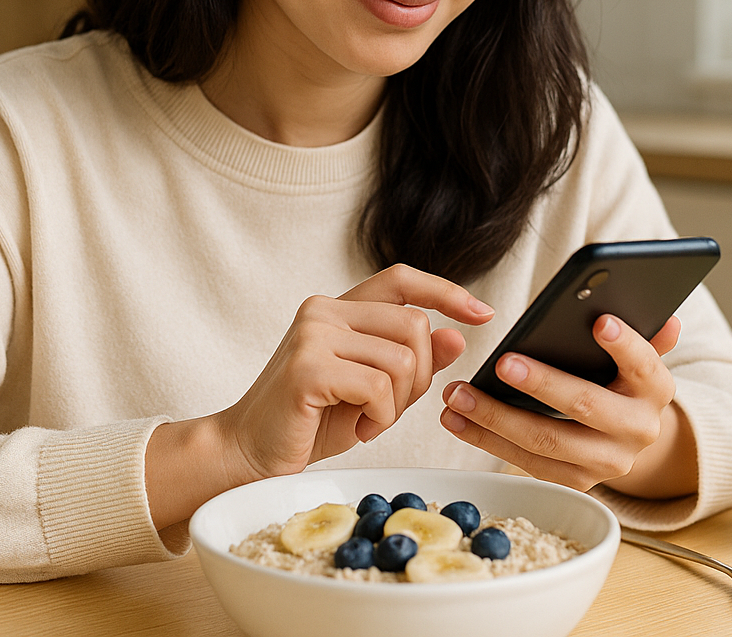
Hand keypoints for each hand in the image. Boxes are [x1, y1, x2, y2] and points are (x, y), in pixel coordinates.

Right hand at [217, 264, 494, 482]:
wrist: (248, 452)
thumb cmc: (309, 421)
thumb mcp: (372, 389)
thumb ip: (409, 362)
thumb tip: (456, 336)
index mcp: (337, 307)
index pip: (402, 279)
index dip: (446, 290)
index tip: (483, 313)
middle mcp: (323, 310)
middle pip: (414, 324)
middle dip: (420, 374)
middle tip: (392, 407)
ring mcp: (313, 335)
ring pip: (401, 359)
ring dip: (397, 403)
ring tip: (368, 420)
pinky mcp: (307, 368)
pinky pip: (379, 386)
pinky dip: (380, 416)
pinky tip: (359, 428)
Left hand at [439, 314, 682, 491]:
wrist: (629, 439)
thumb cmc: (623, 382)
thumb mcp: (639, 358)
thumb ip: (648, 336)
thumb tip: (668, 316)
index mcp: (655, 389)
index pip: (644, 362)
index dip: (624, 344)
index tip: (599, 322)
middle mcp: (637, 430)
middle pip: (585, 406)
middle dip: (541, 384)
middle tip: (502, 362)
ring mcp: (607, 462)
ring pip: (547, 441)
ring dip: (496, 418)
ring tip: (458, 394)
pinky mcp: (576, 481)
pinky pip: (528, 462)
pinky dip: (488, 440)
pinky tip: (459, 419)